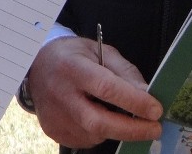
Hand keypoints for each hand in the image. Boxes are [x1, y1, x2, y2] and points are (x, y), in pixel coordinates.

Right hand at [26, 36, 162, 148]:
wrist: (36, 66)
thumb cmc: (73, 56)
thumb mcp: (99, 51)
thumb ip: (124, 71)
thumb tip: (147, 94)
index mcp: (73, 68)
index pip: (106, 87)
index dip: (133, 101)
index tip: (155, 109)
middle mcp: (60, 94)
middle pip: (99, 121)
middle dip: (131, 129)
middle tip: (154, 129)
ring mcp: (55, 116)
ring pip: (94, 134)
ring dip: (116, 129)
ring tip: (122, 116)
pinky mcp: (53, 131)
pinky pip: (85, 140)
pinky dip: (100, 133)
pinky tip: (99, 117)